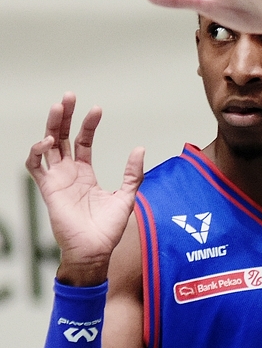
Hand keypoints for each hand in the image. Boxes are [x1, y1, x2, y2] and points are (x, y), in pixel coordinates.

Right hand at [25, 93, 144, 285]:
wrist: (95, 251)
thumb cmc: (108, 230)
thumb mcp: (126, 196)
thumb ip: (132, 174)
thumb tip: (139, 148)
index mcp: (85, 174)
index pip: (82, 142)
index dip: (87, 125)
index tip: (96, 109)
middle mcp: (69, 174)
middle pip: (62, 137)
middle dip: (64, 116)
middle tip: (69, 96)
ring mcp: (57, 180)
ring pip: (48, 146)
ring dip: (51, 126)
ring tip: (58, 108)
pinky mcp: (48, 190)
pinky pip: (36, 166)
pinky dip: (38, 151)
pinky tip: (49, 141)